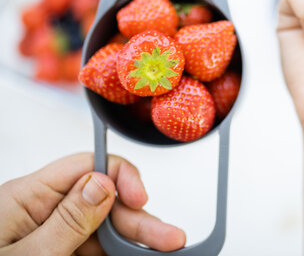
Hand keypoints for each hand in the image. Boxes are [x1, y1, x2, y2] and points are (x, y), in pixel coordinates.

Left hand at [0, 153, 185, 254]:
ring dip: (130, 241)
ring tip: (156, 249)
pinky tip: (129, 255)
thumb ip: (66, 221)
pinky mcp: (50, 252)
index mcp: (24, 198)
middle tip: (169, 238)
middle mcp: (37, 211)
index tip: (143, 200)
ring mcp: (45, 235)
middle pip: (100, 202)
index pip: (84, 167)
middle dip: (137, 219)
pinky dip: (111, 253)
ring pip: (99, 229)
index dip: (120, 177)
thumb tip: (102, 183)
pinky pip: (88, 248)